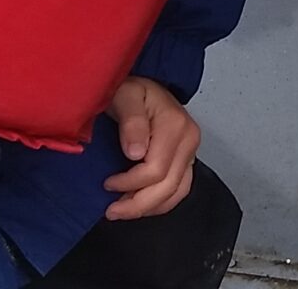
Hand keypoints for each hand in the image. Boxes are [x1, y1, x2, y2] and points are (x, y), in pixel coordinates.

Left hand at [101, 77, 198, 219]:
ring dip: (148, 207)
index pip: (156, 170)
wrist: (144, 87)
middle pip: (168, 186)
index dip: (129, 183)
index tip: (107, 183)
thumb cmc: (131, 90)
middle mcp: (188, 140)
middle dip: (137, 204)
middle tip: (112, 211)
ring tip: (123, 210)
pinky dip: (161, 203)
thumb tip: (136, 153)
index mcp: (175, 125)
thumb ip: (132, 122)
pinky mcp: (187, 159)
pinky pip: (180, 189)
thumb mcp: (125, 96)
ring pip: (177, 192)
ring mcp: (190, 151)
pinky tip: (141, 204)